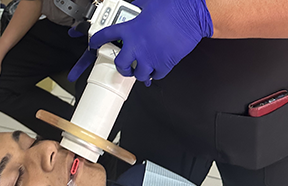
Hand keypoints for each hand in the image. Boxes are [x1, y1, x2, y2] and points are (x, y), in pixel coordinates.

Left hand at [69, 0, 212, 84]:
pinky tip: (155, 70)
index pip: (105, 36)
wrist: (192, 15)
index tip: (95, 45)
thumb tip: (135, 10)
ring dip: (138, 73)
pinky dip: (154, 74)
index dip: (97, 41)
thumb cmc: (174, 8)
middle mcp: (137, 46)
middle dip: (121, 67)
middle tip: (123, 66)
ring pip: (138, 74)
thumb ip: (137, 11)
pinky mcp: (164, 64)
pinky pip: (155, 76)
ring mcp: (150, 57)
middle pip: (120, 65)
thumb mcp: (147, 5)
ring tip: (140, 70)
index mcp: (131, 29)